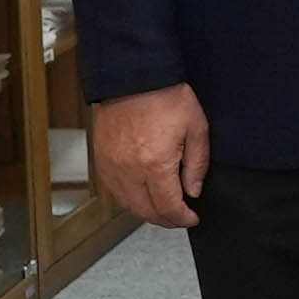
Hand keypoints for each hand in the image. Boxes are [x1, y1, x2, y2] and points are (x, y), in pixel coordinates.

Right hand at [92, 83, 209, 228]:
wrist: (135, 78)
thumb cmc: (168, 98)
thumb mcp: (197, 129)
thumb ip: (197, 165)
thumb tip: (193, 191)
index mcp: (155, 163)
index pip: (168, 206)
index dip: (182, 218)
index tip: (192, 218)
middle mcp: (129, 169)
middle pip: (145, 210)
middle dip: (165, 220)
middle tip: (180, 218)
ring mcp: (111, 165)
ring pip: (127, 204)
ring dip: (146, 212)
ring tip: (163, 210)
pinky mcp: (101, 158)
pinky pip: (114, 190)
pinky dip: (129, 199)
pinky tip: (143, 196)